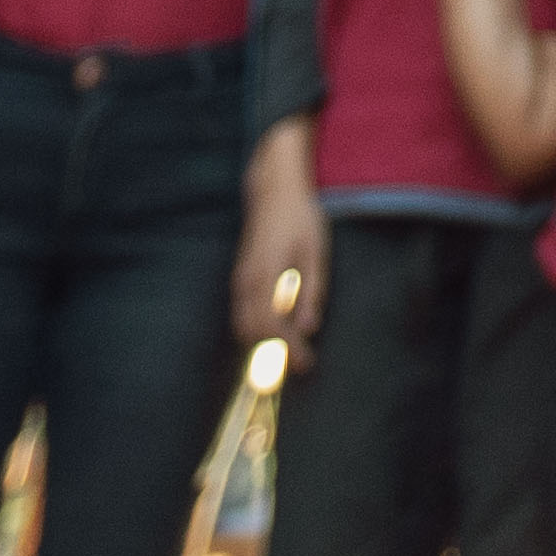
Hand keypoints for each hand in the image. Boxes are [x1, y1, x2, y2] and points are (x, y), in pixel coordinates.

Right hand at [235, 147, 330, 377]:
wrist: (274, 193)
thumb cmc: (300, 220)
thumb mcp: (316, 252)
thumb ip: (312, 290)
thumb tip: (309, 328)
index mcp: (266, 274)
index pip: (271, 324)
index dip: (288, 348)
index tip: (306, 363)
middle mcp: (246, 281)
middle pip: (251, 331)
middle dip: (273, 352)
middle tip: (301, 362)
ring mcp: (240, 280)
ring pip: (243, 324)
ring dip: (263, 342)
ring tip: (292, 351)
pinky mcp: (241, 278)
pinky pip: (243, 312)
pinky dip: (257, 328)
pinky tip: (279, 331)